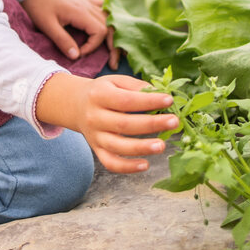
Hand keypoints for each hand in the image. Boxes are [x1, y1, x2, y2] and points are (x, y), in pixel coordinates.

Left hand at [23, 0, 112, 64]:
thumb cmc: (39, 6)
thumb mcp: (46, 25)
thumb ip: (62, 40)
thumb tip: (75, 56)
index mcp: (80, 12)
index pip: (99, 32)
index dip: (93, 46)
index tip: (80, 53)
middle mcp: (88, 6)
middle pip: (110, 27)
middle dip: (113, 46)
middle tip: (113, 64)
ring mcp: (88, 2)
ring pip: (109, 19)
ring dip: (114, 35)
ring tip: (117, 50)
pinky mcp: (85, 0)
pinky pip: (103, 8)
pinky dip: (110, 19)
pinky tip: (112, 27)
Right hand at [35, 73, 176, 173]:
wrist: (75, 105)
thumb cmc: (102, 92)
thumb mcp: (115, 81)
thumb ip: (136, 86)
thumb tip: (159, 93)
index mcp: (99, 96)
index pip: (126, 100)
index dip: (148, 101)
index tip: (169, 100)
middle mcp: (94, 117)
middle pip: (123, 124)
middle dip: (151, 124)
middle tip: (174, 122)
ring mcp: (95, 136)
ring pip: (118, 147)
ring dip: (141, 148)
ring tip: (163, 146)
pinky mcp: (97, 150)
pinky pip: (111, 163)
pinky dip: (127, 167)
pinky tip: (145, 165)